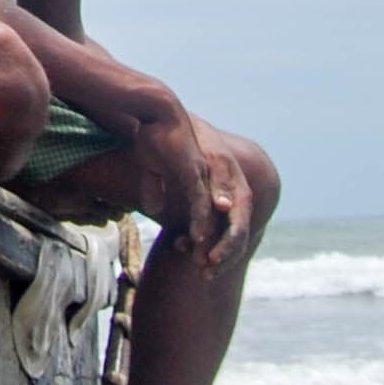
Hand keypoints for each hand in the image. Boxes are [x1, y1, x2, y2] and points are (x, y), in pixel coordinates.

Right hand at [140, 110, 254, 267]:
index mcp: (211, 184)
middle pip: (230, 225)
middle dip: (222, 252)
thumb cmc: (154, 136)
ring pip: (219, 219)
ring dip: (215, 243)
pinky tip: (200, 239)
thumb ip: (155, 188)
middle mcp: (218, 182)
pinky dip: (203, 221)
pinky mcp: (196, 170)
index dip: (215, 245)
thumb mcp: (153, 168)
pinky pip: (201, 202)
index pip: (222, 223)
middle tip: (209, 274)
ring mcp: (209, 176)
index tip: (203, 265)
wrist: (155, 110)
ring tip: (208, 265)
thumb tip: (154, 206)